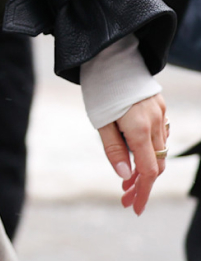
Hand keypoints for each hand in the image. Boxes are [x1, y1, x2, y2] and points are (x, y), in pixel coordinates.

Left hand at [97, 93, 167, 214]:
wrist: (108, 54)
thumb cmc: (99, 87)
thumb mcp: (99, 120)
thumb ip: (113, 148)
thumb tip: (126, 176)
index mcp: (138, 127)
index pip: (148, 170)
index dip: (142, 192)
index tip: (134, 207)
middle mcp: (155, 122)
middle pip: (157, 164)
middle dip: (143, 183)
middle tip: (125, 195)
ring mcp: (160, 113)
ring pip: (160, 150)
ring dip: (146, 166)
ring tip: (127, 176)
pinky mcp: (160, 106)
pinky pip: (159, 134)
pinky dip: (150, 148)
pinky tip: (135, 150)